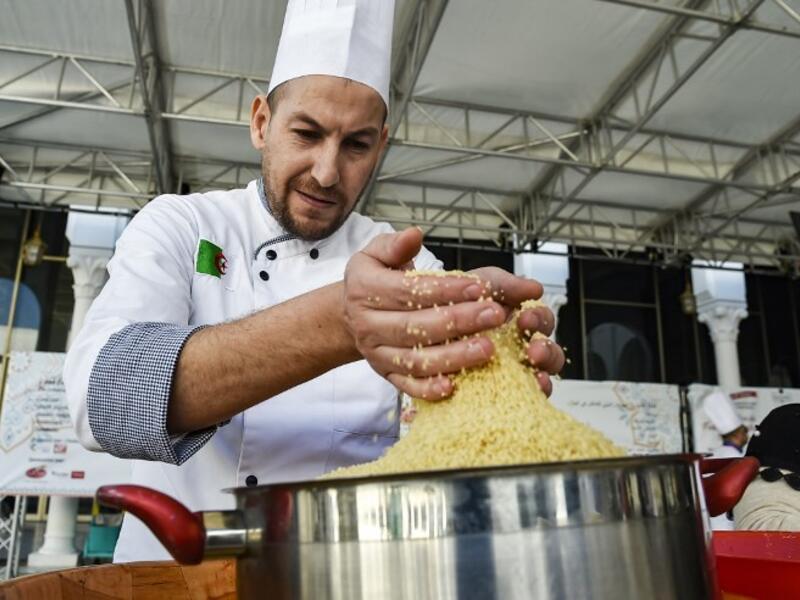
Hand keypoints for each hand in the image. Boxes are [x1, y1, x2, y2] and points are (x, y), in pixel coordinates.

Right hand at [344, 228, 536, 398]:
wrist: (352, 314)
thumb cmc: (378, 278)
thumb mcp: (379, 253)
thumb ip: (398, 244)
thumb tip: (415, 234)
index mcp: (364, 289)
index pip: (409, 291)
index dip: (446, 290)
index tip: (479, 287)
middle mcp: (367, 324)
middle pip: (416, 327)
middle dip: (459, 321)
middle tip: (496, 315)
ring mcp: (376, 354)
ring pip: (416, 360)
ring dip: (454, 357)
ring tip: (488, 348)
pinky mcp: (386, 375)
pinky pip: (408, 386)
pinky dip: (430, 389)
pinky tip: (457, 385)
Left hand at [464, 267, 564, 395]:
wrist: (425, 317)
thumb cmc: (460, 300)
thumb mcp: (480, 285)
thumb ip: (506, 285)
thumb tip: (535, 289)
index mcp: (522, 323)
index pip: (543, 322)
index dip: (540, 320)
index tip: (526, 318)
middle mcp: (519, 350)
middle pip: (549, 355)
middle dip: (546, 351)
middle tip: (533, 350)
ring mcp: (508, 373)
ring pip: (538, 381)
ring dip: (540, 379)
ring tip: (534, 376)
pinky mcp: (489, 392)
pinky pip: (511, 399)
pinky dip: (518, 398)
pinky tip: (512, 395)